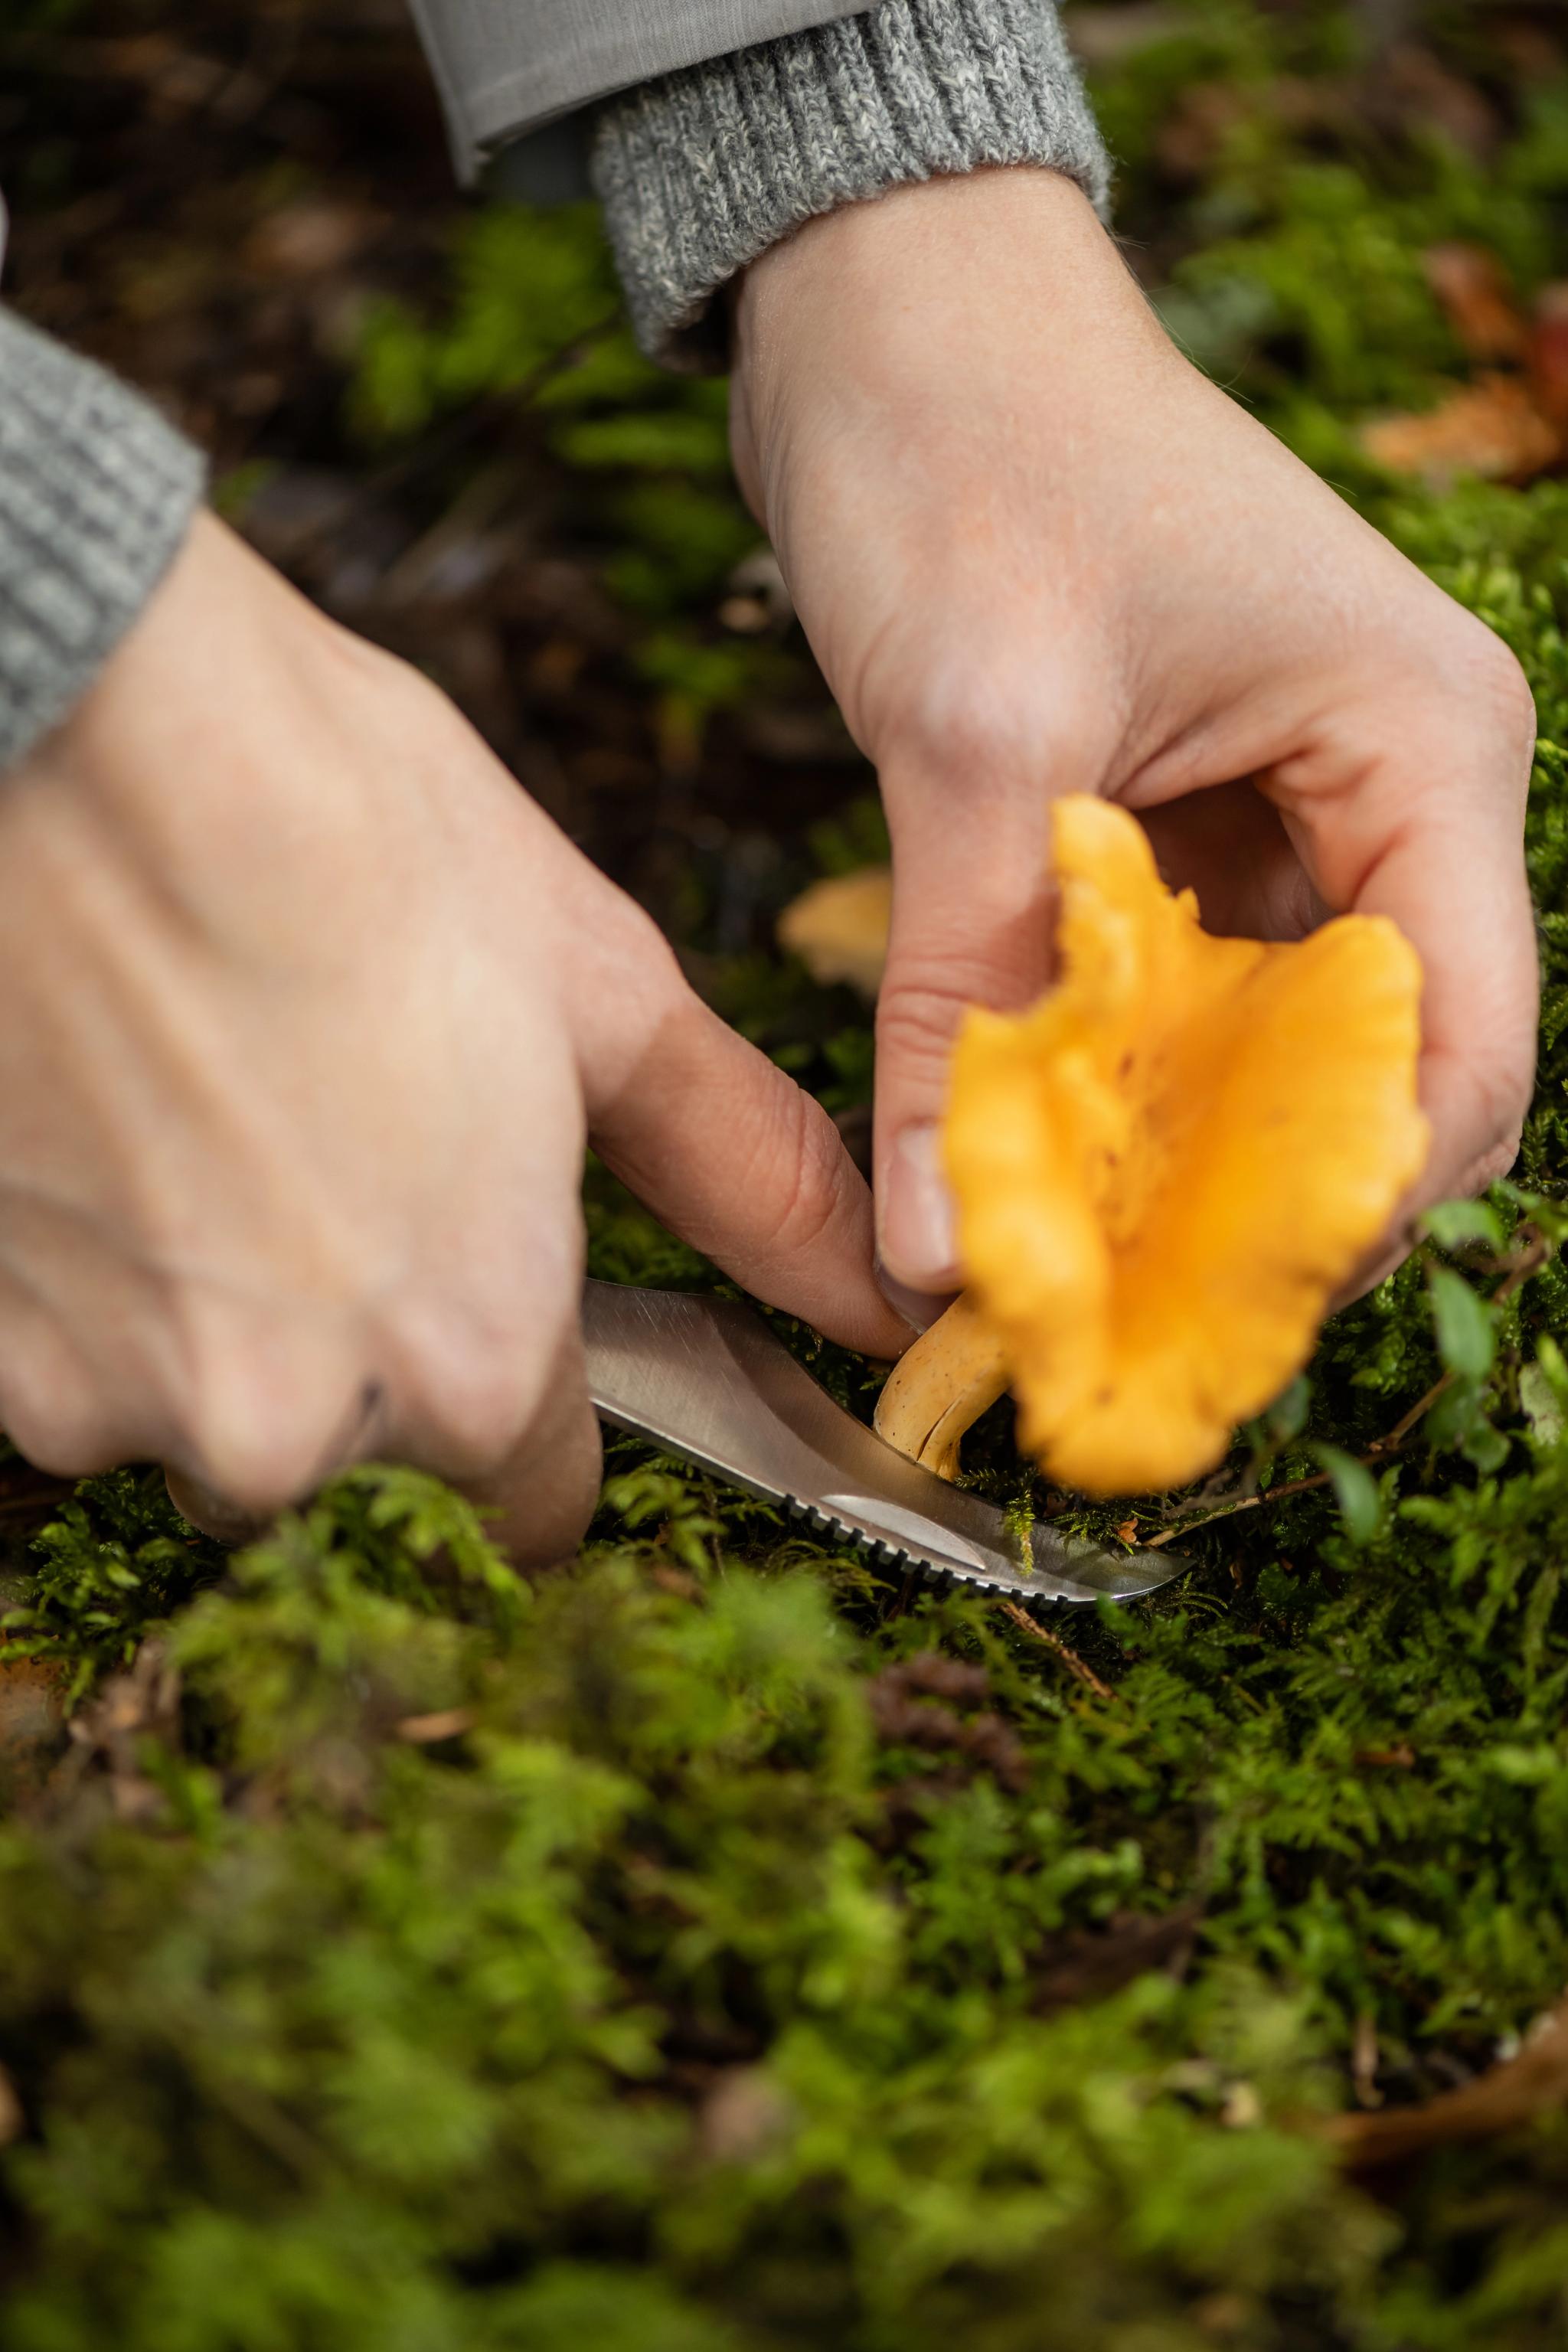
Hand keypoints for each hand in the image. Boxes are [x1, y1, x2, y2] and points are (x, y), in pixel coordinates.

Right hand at [0, 515, 905, 1558]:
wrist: (65, 724)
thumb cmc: (341, 832)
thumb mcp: (596, 994)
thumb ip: (747, 1177)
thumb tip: (884, 1294)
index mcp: (475, 1357)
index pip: (538, 1501)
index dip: (536, 1406)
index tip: (502, 1305)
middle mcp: (291, 1430)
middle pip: (368, 1459)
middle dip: (374, 1349)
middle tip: (348, 1154)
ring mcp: (109, 1400)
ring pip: (205, 1412)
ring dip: (224, 1314)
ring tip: (220, 1119)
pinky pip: (73, 1364)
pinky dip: (99, 1281)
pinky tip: (116, 1131)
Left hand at [731, 168, 1538, 1295]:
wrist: (887, 304)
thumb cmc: (967, 452)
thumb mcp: (971, 735)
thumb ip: (967, 1001)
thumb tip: (938, 1256)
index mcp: (1423, 748)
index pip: (1459, 1046)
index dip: (1347, 1205)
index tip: (1206, 1309)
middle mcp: (1388, 793)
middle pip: (1364, 1072)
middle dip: (1244, 1206)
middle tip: (1109, 1325)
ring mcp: (1291, 811)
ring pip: (1262, 1049)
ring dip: (1167, 1158)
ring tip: (1052, 1266)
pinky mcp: (1186, 821)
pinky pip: (1176, 995)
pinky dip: (1110, 1079)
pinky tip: (1021, 1151)